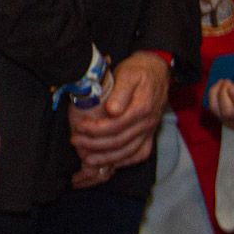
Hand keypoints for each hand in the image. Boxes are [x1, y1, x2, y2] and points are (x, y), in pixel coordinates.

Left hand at [69, 52, 170, 183]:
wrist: (158, 72)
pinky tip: (110, 163)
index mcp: (142, 107)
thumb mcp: (128, 73)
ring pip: (129, 152)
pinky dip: (125, 161)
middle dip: (95, 144)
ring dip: (107, 158)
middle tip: (75, 141)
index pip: (117, 125)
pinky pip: (140, 154)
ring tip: (87, 158)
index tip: (79, 127)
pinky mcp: (150, 134)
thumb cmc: (139, 71)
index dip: (96, 129)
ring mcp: (150, 130)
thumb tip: (112, 110)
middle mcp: (147, 122)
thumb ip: (121, 92)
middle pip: (120, 141)